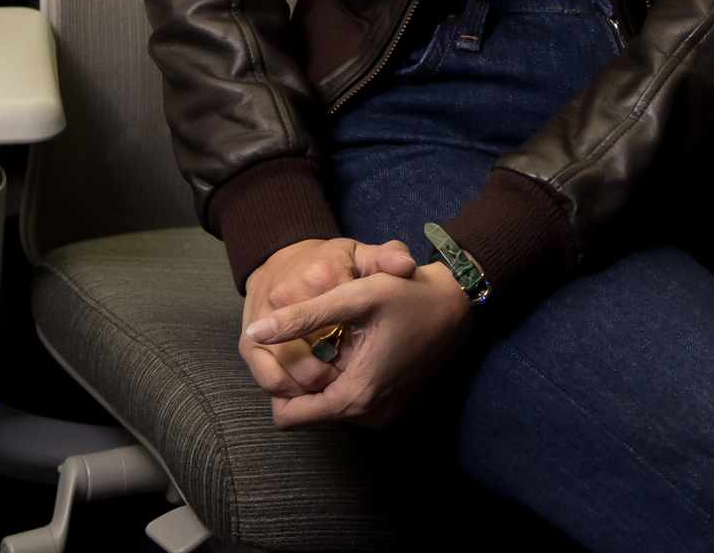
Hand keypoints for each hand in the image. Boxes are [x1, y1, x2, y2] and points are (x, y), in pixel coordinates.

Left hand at [236, 237, 473, 427]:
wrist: (459, 303)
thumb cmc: (409, 295)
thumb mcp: (354, 296)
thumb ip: (302, 316)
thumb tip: (255, 333)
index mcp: (356, 397)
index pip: (288, 417)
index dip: (277, 386)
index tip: (288, 353)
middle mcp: (369, 416)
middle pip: (306, 412)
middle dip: (300, 380)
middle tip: (314, 340)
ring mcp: (382, 414)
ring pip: (326, 407)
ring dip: (321, 377)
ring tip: (335, 338)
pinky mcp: (391, 406)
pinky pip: (348, 402)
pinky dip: (340, 378)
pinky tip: (352, 346)